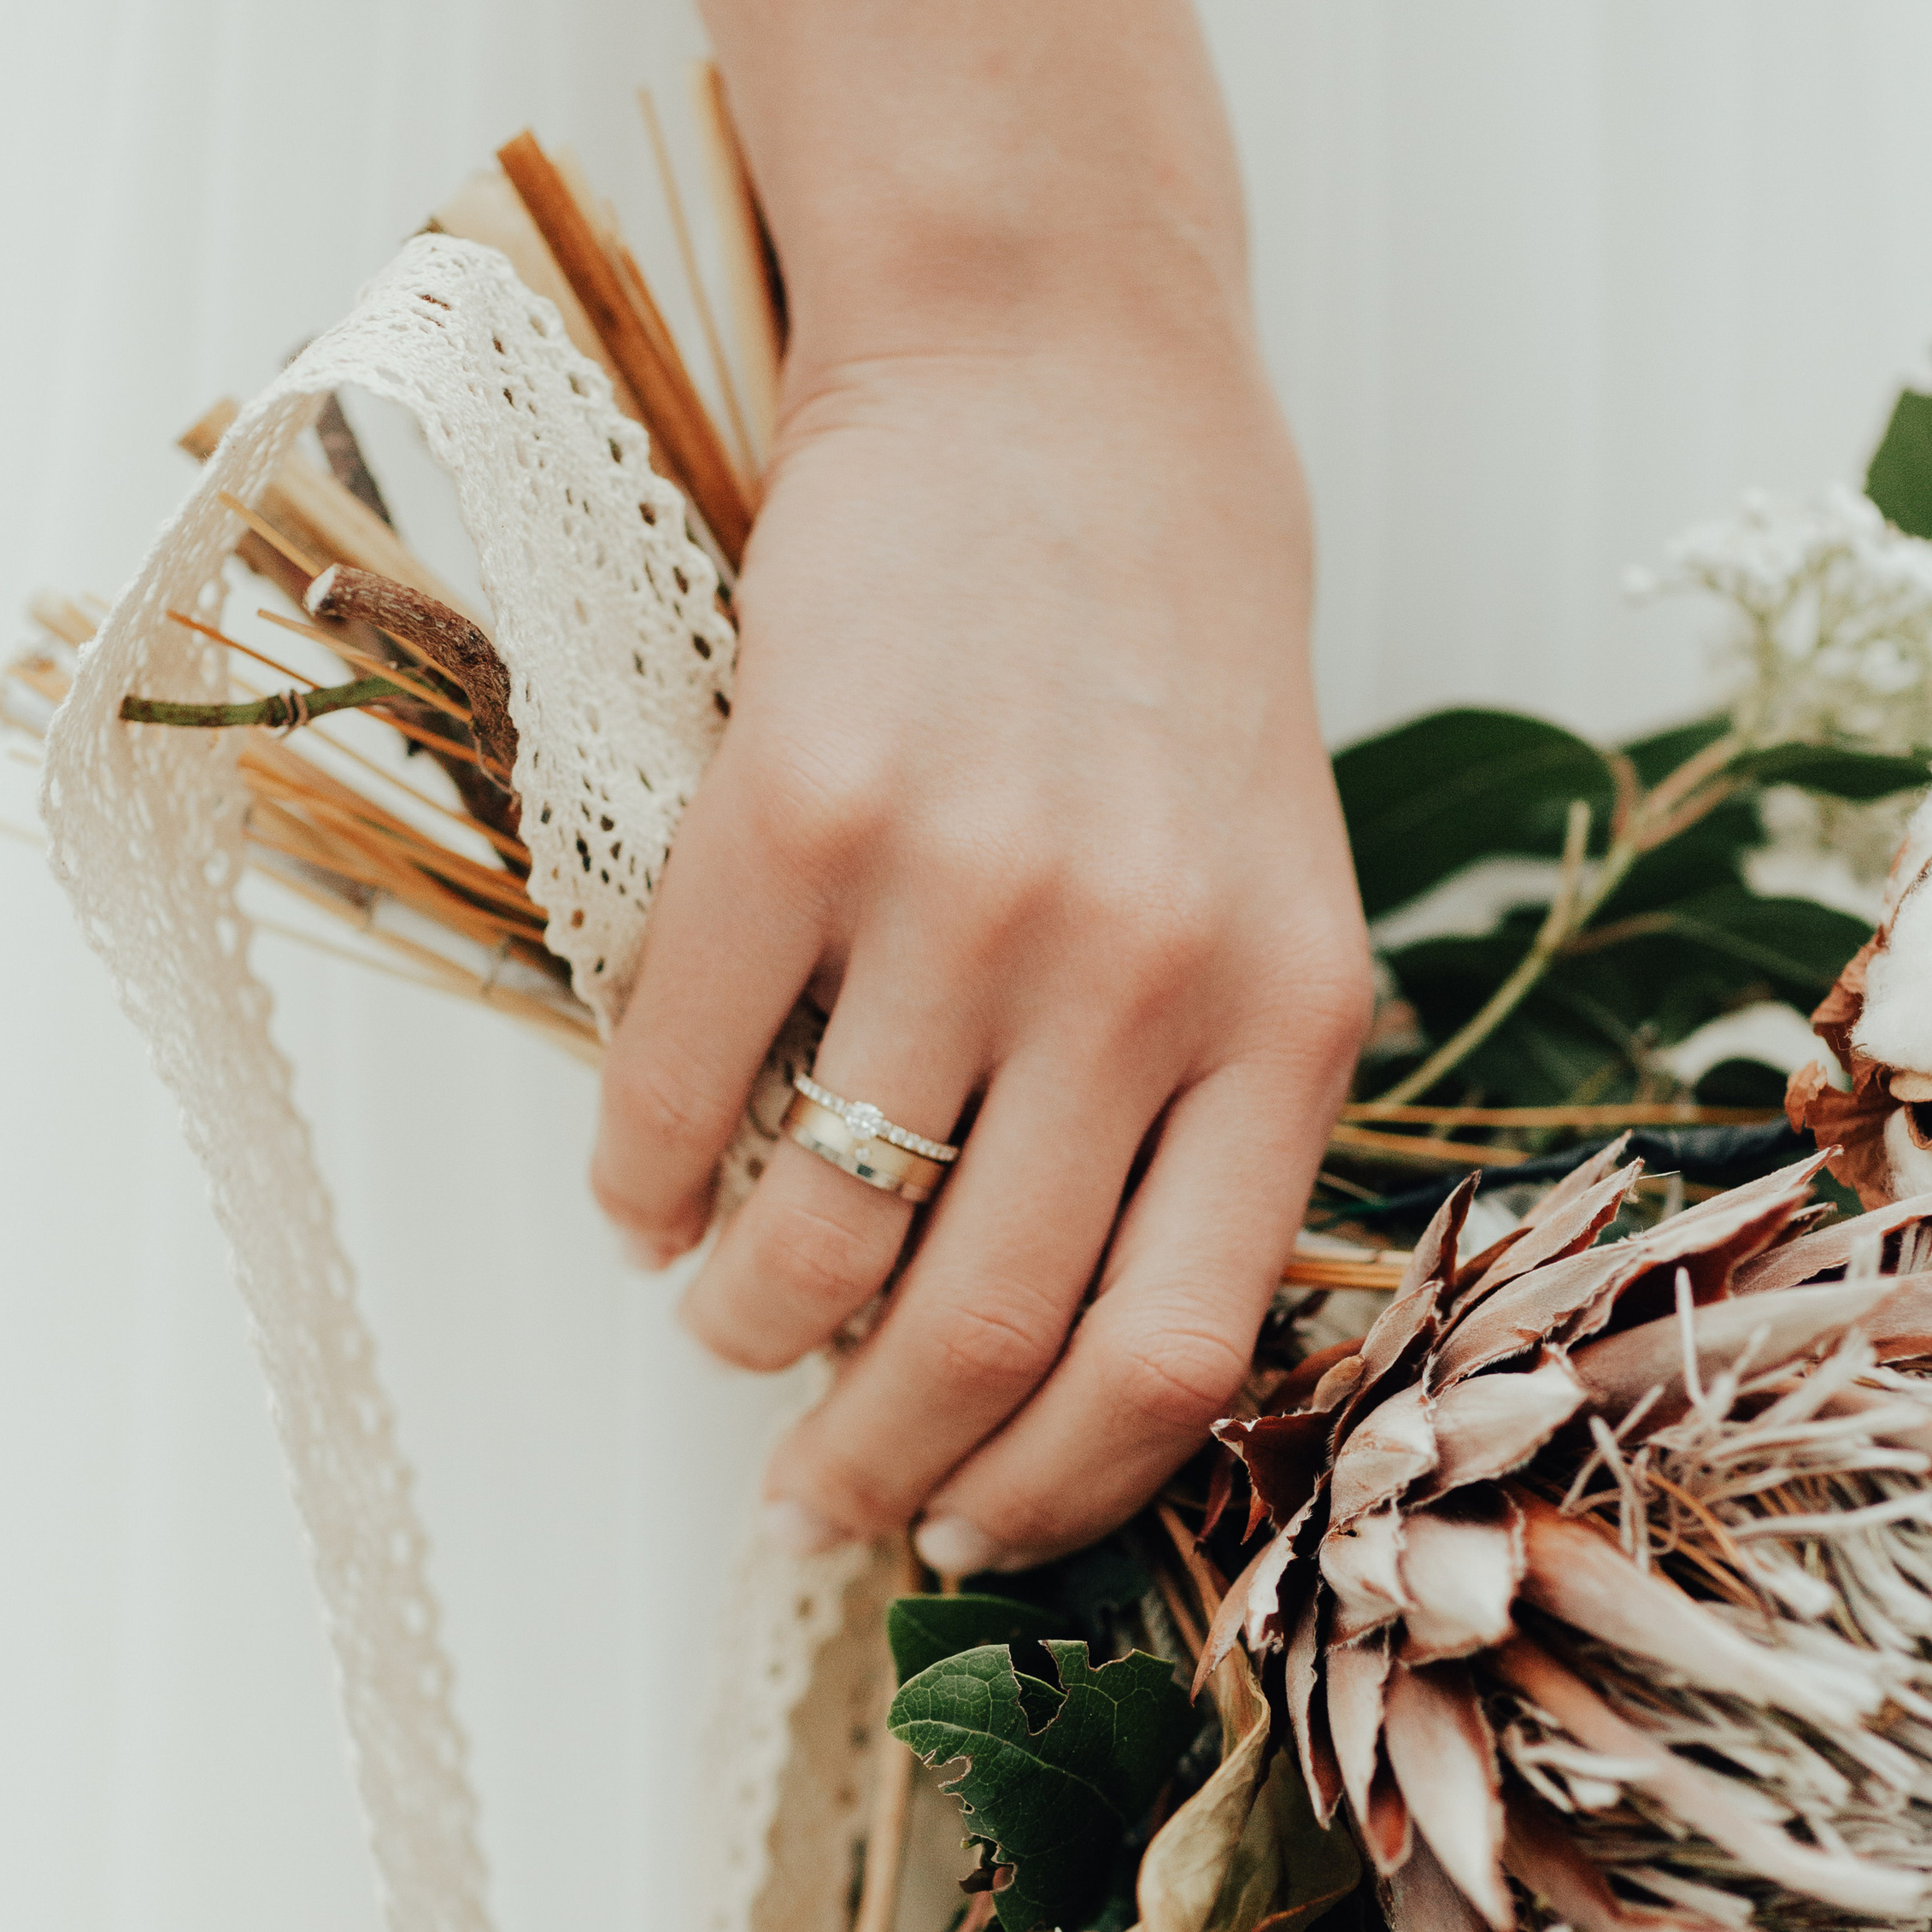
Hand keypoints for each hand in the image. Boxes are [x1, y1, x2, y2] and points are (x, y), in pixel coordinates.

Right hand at [589, 274, 1368, 1567]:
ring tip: (722, 1325)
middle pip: (985, 1329)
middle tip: (812, 1500)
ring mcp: (966, 881)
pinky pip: (685, 1071)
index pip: (1172, 1356)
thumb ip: (1201, 1114)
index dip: (1054, 1497)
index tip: (971, 1542)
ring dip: (742, 1327)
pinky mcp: (799, 799)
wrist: (1063, 389)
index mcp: (1290, 1018)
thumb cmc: (1172, 669)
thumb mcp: (1272, 898)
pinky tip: (644, 1197)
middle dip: (874, 1466)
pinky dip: (641, 1175)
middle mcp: (1142, 967)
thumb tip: (1037, 1368)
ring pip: (820, 1226)